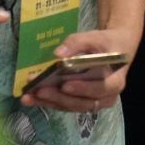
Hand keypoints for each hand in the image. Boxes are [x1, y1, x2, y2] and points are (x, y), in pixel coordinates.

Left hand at [19, 27, 137, 112]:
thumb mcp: (96, 37)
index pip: (100, 88)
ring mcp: (94, 102)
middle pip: (82, 102)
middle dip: (59, 97)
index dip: (83, 88)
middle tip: (39, 90)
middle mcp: (106, 97)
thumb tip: (57, 54)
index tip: (65, 85)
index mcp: (115, 81)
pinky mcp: (82, 103)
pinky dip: (49, 102)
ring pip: (71, 106)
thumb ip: (78, 42)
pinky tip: (32, 98)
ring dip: (50, 102)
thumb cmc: (107, 43)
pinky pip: (66, 105)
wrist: (115, 48)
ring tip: (29, 96)